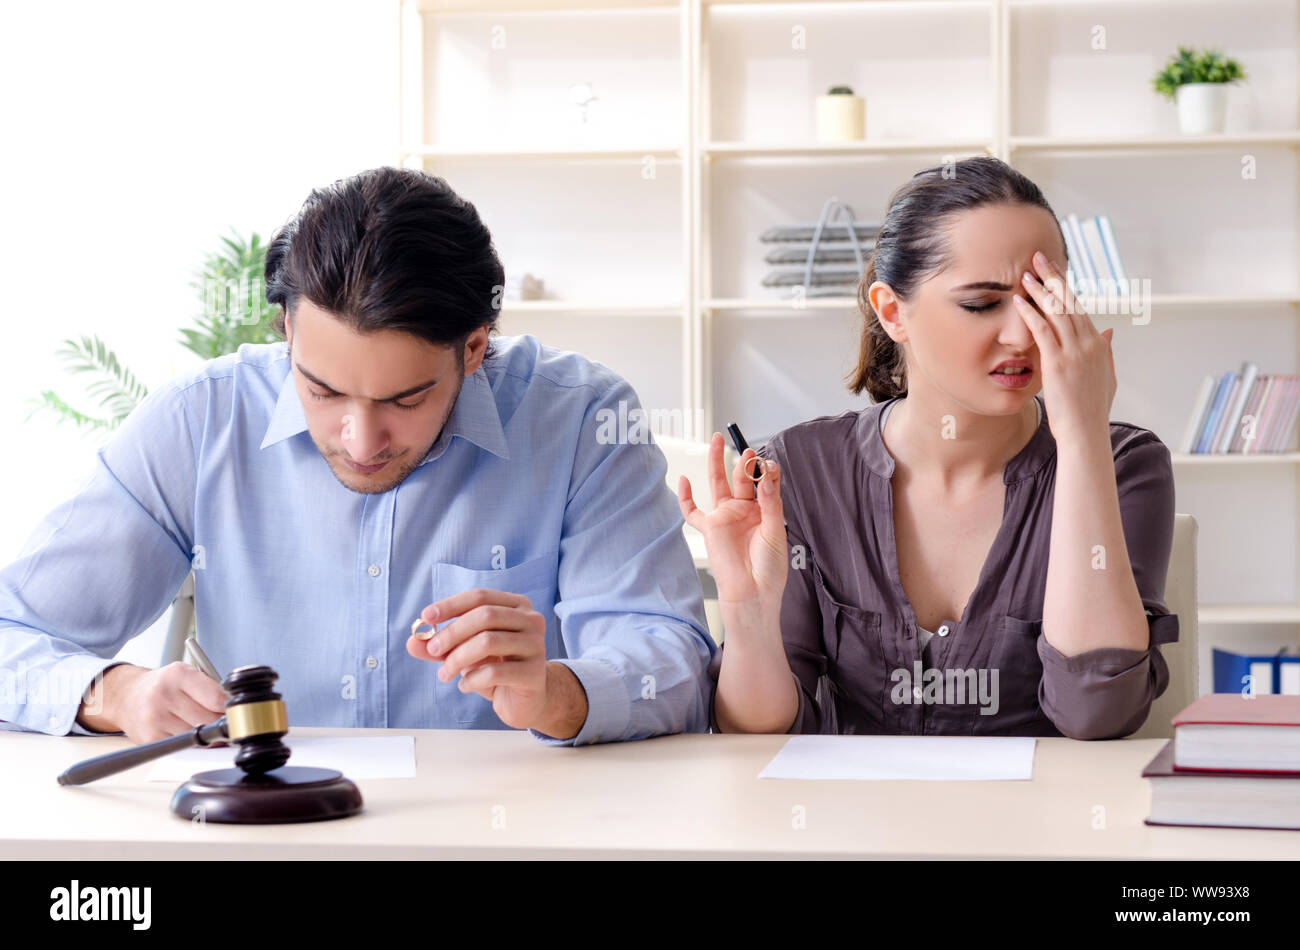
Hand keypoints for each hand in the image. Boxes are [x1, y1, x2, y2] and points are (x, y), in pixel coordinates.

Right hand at [78, 662, 228, 744]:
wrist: (126, 696)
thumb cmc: (163, 686)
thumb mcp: (185, 674)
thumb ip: (210, 688)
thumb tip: (234, 711)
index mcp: (177, 675)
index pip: (216, 697)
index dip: (230, 707)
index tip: (235, 710)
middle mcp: (163, 695)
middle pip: (208, 720)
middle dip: (220, 723)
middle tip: (224, 722)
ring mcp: (155, 719)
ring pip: (197, 736)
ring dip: (206, 736)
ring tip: (205, 727)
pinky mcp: (150, 738)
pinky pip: (182, 746)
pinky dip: (190, 744)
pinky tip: (188, 733)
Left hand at [406, 589, 547, 729]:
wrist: (526, 700)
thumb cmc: (496, 668)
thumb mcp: (465, 652)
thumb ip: (441, 645)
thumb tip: (413, 640)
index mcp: (516, 605)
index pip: (480, 596)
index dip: (451, 605)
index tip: (426, 617)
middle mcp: (531, 620)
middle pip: (485, 616)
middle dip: (452, 633)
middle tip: (432, 651)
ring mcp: (536, 645)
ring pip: (489, 642)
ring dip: (458, 658)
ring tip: (445, 674)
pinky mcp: (534, 673)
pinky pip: (495, 672)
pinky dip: (472, 679)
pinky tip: (464, 686)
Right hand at [676, 432, 786, 608]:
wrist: (753, 592)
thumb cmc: (769, 567)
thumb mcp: (775, 530)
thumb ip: (769, 502)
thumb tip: (765, 475)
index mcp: (763, 510)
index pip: (763, 482)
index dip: (766, 472)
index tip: (770, 467)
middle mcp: (743, 510)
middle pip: (740, 478)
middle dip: (744, 462)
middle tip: (748, 451)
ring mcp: (725, 517)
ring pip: (718, 483)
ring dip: (717, 462)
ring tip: (718, 440)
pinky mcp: (709, 528)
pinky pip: (692, 510)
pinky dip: (685, 496)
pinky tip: (684, 479)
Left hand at [1013, 249, 1116, 443]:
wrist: (1085, 432)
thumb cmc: (1091, 409)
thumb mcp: (1106, 377)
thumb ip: (1107, 352)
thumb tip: (1110, 332)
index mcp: (1099, 345)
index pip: (1080, 308)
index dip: (1065, 288)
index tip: (1054, 273)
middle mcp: (1089, 343)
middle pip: (1069, 302)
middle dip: (1054, 277)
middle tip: (1038, 258)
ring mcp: (1074, 352)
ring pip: (1056, 312)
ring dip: (1040, 290)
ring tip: (1025, 273)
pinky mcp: (1057, 363)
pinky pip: (1042, 330)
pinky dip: (1031, 312)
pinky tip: (1019, 300)